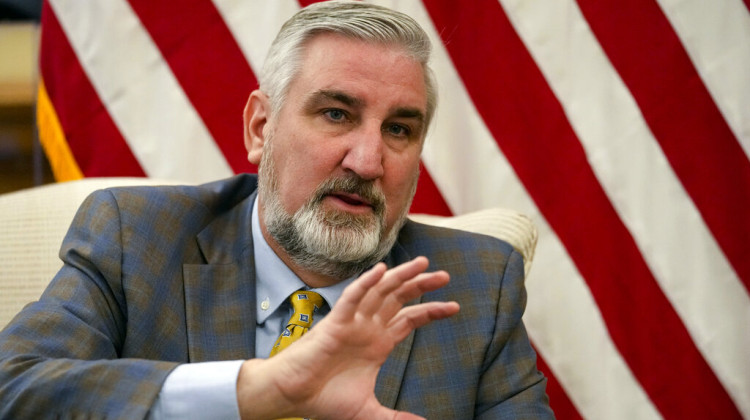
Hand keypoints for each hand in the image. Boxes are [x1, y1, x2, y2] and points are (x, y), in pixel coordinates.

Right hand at [236, 256, 458, 419]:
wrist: (294, 396)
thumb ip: (395, 418)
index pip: (410, 318)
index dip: (432, 311)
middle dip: (422, 285)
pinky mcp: (335, 323)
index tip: (454, 307)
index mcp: (378, 342)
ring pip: (379, 291)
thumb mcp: (369, 411)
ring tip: (422, 264)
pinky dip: (365, 284)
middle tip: (444, 275)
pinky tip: (380, 271)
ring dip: (400, 276)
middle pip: (399, 298)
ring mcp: (352, 322)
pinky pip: (352, 298)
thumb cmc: (325, 398)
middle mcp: (368, 327)